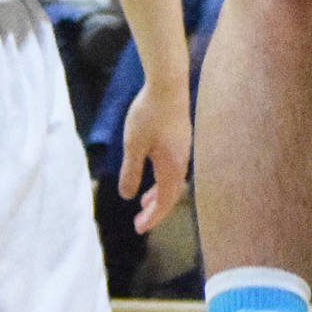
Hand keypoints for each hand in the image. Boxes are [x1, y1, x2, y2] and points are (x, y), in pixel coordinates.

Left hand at [119, 76, 191, 233]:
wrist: (168, 82)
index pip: (164, 200)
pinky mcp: (181, 137)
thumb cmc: (149, 114)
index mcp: (172, 165)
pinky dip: (162, 178)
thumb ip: (131, 172)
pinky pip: (173, 167)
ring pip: (173, 179)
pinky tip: (152, 171)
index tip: (139, 228)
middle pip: (172, 193)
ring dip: (159, 193)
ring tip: (144, 201)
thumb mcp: (134, 145)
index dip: (153, 217)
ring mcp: (183, 147)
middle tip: (140, 222)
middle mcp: (182, 160)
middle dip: (156, 210)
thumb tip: (128, 195)